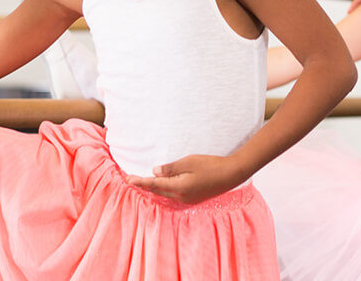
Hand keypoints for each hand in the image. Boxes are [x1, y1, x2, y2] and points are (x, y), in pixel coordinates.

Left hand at [126, 154, 242, 203]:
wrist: (231, 174)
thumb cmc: (211, 165)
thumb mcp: (189, 162)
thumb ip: (171, 168)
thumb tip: (155, 172)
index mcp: (179, 187)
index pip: (154, 185)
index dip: (140, 182)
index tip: (128, 179)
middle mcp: (181, 197)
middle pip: (158, 192)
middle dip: (144, 186)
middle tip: (131, 180)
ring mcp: (188, 199)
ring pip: (165, 194)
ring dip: (153, 189)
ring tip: (142, 183)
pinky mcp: (193, 198)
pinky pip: (173, 195)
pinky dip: (164, 190)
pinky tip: (161, 185)